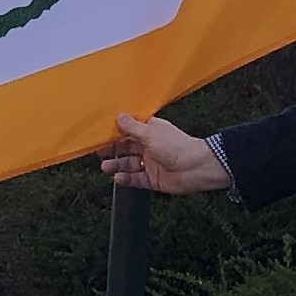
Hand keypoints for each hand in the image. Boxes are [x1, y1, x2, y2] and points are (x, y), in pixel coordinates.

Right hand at [97, 114, 229, 195]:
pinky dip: (126, 179)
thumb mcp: (151, 133)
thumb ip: (133, 127)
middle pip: (126, 148)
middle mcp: (150, 146)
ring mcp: (151, 163)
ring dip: (117, 165)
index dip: (115, 134)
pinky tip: (118, 178)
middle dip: (113, 151)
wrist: (197, 168)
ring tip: (106, 167)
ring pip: (129, 164)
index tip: (100, 136)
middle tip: (99, 153)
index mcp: (150, 131)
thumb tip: (120, 116)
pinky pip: (136, 179)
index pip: (128, 131)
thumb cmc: (178, 146)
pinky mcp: (153, 179)